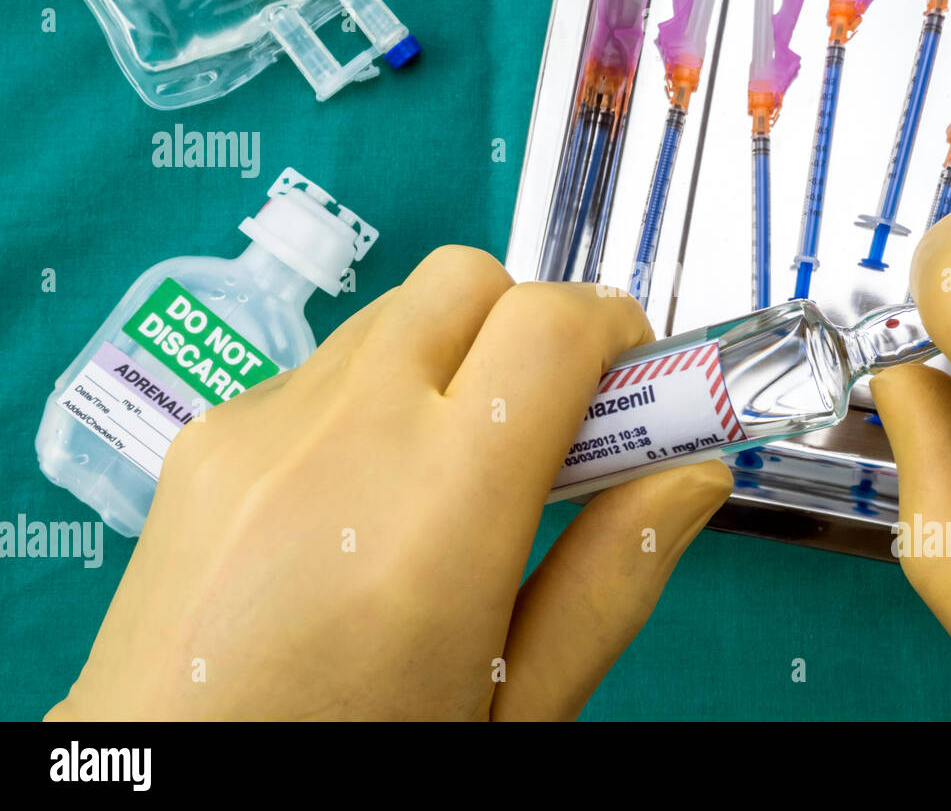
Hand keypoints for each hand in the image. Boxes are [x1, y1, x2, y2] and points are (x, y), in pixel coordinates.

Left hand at [47, 247, 731, 719]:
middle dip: (535, 328)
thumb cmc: (346, 767)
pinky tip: (368, 499)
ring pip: (396, 314)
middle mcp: (337, 442)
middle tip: (558, 426)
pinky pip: (324, 366)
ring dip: (457, 358)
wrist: (170, 791)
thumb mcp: (515, 709)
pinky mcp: (205, 436)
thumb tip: (690, 478)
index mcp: (434, 517)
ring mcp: (257, 428)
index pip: (549, 324)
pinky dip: (377, 395)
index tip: (639, 388)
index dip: (616, 332)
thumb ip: (614, 581)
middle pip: (471, 281)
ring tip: (458, 473)